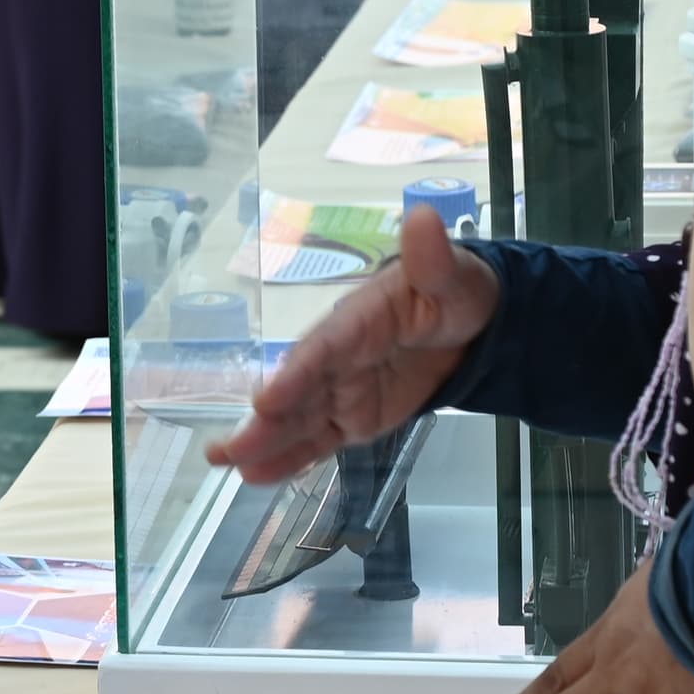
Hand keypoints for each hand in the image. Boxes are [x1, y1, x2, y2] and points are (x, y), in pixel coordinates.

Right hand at [206, 207, 498, 487]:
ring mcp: (341, 391)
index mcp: (359, 319)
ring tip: (224, 463)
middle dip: (265, 419)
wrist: (469, 325)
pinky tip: (256, 475)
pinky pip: (318, 441)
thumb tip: (424, 218)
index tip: (267, 398)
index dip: (296, 373)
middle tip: (229, 447)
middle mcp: (339, 357)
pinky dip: (290, 458)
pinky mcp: (351, 419)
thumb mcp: (452, 274)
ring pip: (298, 420)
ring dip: (263, 442)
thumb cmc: (453, 293)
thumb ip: (434, 258)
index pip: (324, 347)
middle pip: (298, 390)